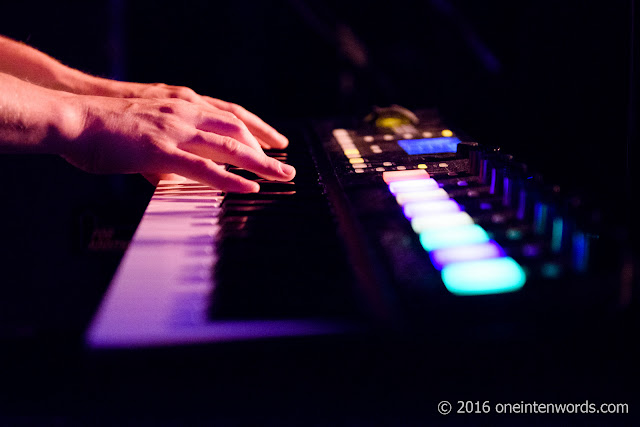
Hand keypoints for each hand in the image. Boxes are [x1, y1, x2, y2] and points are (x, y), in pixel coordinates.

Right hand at [62, 94, 294, 192]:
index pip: (230, 113)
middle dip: (266, 148)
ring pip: (229, 145)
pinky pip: (203, 167)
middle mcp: (183, 111)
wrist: (71, 117)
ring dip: (259, 163)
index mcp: (181, 103)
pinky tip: (248, 187)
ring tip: (281, 177)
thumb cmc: (102, 126)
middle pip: (237, 127)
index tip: (276, 142)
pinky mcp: (160, 149)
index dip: (257, 128)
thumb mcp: (143, 130)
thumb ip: (166, 150)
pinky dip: (230, 178)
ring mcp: (173, 128)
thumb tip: (176, 175)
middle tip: (286, 166)